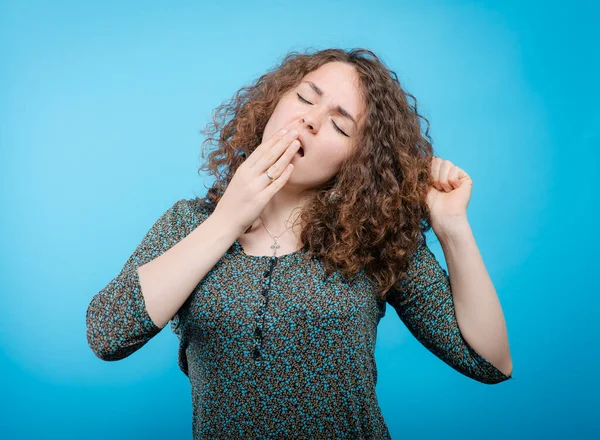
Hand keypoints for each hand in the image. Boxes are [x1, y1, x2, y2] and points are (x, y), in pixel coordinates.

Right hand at [213, 117, 303, 235]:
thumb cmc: (233, 202)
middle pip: (269, 155)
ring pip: (274, 167)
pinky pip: (275, 185)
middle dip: (283, 141)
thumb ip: (251, 171)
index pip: (261, 150)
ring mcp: (255, 187)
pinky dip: (284, 175)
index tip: (284, 130)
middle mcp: (249, 176)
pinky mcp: (261, 199)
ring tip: (297, 144)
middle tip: (295, 131)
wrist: (224, 221)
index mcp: (243, 169)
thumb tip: (265, 160)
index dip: (274, 139)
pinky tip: (292, 166)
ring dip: (286, 154)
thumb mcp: (239, 181)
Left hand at [426, 156, 472, 231]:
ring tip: (445, 191)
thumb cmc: (432, 203)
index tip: (429, 184)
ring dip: (442, 180)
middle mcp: (447, 173)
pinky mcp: (465, 178)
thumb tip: (428, 155)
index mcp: (436, 173)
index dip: (428, 171)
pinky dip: (451, 182)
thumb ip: (426, 169)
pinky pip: (455, 170)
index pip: (432, 160)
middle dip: (435, 175)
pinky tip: (453, 190)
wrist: (442, 214)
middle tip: (438, 188)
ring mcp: (457, 174)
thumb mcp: (424, 183)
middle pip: (439, 160)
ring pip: (447, 164)